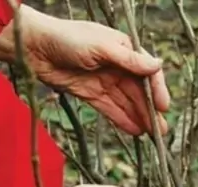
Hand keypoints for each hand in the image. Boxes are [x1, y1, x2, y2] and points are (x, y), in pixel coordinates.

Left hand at [0, 6, 169, 135]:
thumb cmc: (66, 39)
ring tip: (151, 136)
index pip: (146, 71)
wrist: (33, 47)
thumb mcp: (101, 47)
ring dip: (139, 117)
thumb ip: (128, 60)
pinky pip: (110, 108)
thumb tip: (157, 65)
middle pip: (138, 90)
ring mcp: (103, 80)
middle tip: (161, 131)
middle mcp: (116, 64)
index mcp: (123, 48)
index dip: (156, 90)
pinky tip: (134, 131)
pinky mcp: (89, 93)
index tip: (164, 107)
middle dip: (150, 110)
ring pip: (126, 102)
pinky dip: (122, 119)